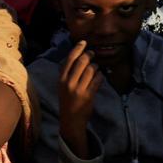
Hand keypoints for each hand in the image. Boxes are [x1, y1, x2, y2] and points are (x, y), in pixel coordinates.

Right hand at [58, 40, 103, 158]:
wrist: (70, 120)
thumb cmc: (67, 101)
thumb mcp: (63, 87)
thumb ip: (69, 74)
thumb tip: (80, 58)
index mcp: (61, 79)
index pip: (69, 60)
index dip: (77, 49)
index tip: (83, 42)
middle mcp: (69, 83)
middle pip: (81, 62)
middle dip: (89, 55)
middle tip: (93, 54)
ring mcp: (78, 89)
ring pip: (91, 70)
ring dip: (96, 66)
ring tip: (96, 68)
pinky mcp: (88, 95)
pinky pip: (98, 80)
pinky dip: (101, 76)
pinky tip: (100, 77)